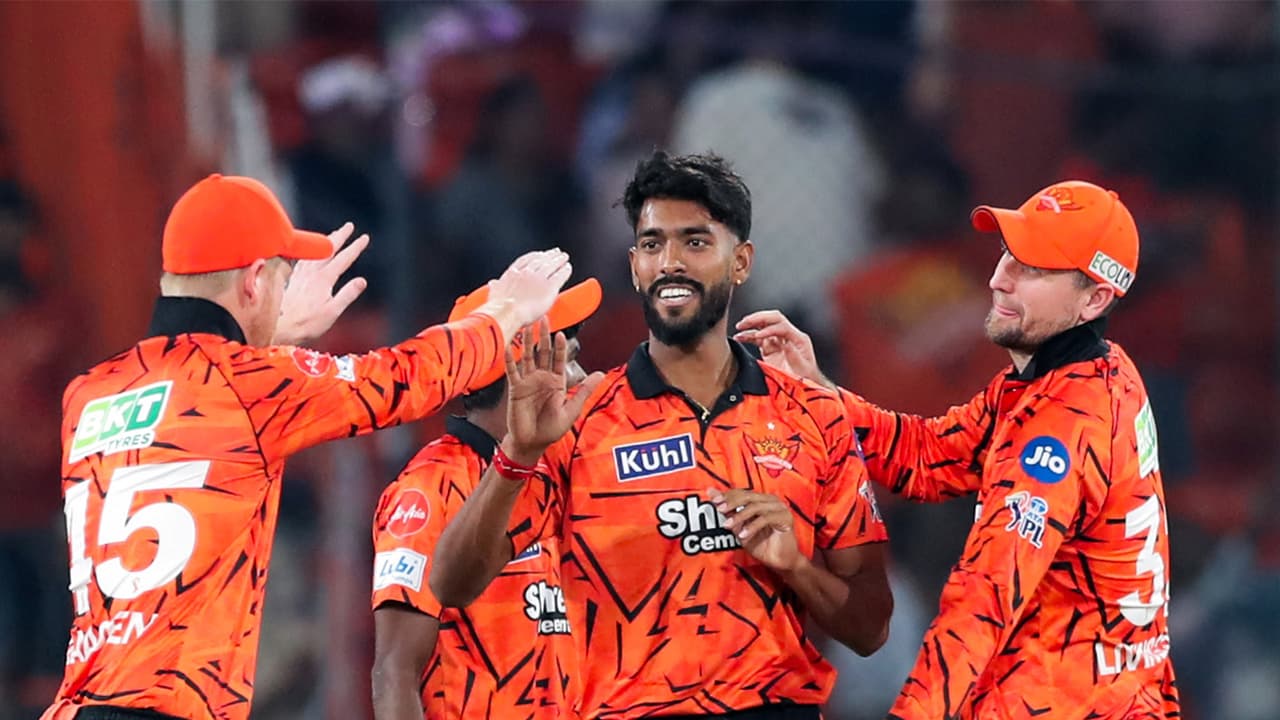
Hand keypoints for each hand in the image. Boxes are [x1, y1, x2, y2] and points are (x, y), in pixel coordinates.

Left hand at [273, 222, 369, 345]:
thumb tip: (362, 281)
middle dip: (340, 236)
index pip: (344, 259)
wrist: (279, 327)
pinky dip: (311, 251)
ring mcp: (301, 275)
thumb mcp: (332, 312)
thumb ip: (347, 295)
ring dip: (326, 241)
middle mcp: (311, 274)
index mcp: (324, 280)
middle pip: (328, 250)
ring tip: (333, 235)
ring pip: (315, 252)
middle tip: (349, 226)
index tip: (364, 237)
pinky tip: (311, 253)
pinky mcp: (293, 280)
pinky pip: (304, 259)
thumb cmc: (307, 324)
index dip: (355, 247)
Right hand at [487, 249, 571, 326]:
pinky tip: (567, 268)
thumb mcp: (494, 294)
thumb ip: (496, 287)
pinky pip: (560, 275)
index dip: (535, 256)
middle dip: (549, 255)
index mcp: (513, 273)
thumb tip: (493, 283)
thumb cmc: (499, 308)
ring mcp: (539, 278)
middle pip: (541, 260)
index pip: (526, 260)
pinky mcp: (550, 287)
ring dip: (559, 260)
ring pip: (551, 265)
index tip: (540, 254)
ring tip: (564, 257)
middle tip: (555, 252)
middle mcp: (527, 273)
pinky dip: (565, 271)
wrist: (507, 313)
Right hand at [503, 320, 603, 463]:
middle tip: (544, 319)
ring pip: (528, 357)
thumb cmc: (551, 429)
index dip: (560, 347)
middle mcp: (542, 379)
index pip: (559, 360)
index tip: (560, 334)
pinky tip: (508, 347)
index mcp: (556, 382)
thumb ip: (584, 390)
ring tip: (527, 326)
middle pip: (543, 353)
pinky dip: (510, 359)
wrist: (532, 443)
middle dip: (544, 336)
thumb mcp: (572, 409)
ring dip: (527, 342)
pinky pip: (513, 371)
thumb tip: (600, 374)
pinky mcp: (516, 389)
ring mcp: (528, 382)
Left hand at [710, 487, 804, 571]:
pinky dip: (752, 526)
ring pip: (755, 506)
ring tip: (728, 525)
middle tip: (720, 510)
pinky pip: (765, 518)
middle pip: (748, 496)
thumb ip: (728, 513)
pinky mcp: (785, 517)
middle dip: (731, 502)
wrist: (779, 562)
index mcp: (761, 500)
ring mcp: (779, 508)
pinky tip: (743, 535)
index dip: (727, 496)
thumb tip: (712, 494)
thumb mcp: (739, 529)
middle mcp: (770, 500)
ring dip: (739, 516)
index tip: (714, 501)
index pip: (742, 492)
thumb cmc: (761, 545)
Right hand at [733, 310, 833, 389]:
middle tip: (745, 323)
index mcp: (798, 339)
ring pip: (764, 326)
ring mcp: (779, 342)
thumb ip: (795, 356)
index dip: (769, 329)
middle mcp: (789, 337)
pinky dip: (748, 336)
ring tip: (739, 327)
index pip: (782, 326)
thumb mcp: (803, 370)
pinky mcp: (770, 349)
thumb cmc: (806, 379)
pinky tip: (739, 337)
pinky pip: (757, 338)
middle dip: (758, 318)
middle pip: (773, 319)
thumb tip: (786, 345)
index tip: (758, 335)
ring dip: (751, 324)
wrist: (804, 389)